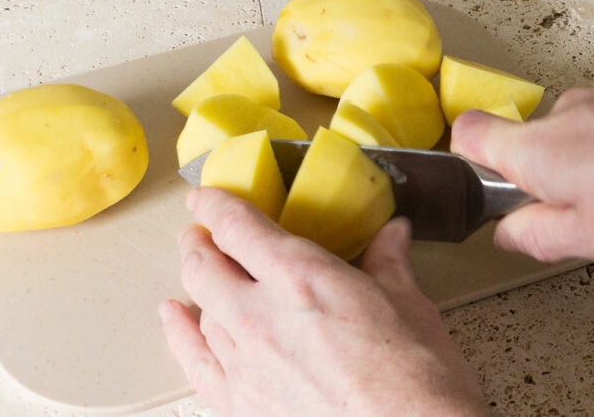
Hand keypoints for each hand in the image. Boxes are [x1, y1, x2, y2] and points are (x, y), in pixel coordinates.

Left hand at [159, 187, 484, 416]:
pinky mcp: (243, 405)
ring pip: (199, 307)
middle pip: (205, 265)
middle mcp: (262, 315)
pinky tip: (174, 316)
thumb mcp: (410, 307)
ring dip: (195, 281)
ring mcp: (247, 363)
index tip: (205, 198)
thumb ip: (389, 262)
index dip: (214, 205)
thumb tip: (393, 232)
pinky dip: (180, 334)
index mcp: (301, 278)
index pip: (237, 227)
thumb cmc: (418, 382)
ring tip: (198, 268)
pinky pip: (195, 362)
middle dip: (197, 241)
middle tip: (200, 233)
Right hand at [451, 85, 593, 262]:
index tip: (491, 184)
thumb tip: (506, 233)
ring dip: (582, 157)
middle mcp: (562, 113)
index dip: (469, 159)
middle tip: (578, 205)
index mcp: (538, 149)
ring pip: (566, 130)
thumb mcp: (592, 239)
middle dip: (542, 171)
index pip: (466, 132)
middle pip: (522, 139)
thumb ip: (534, 235)